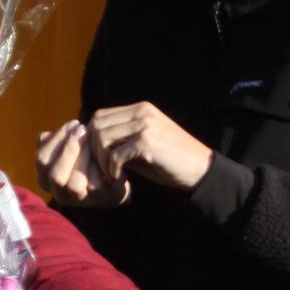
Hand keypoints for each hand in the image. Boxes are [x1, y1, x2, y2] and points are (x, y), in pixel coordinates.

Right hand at [36, 120, 128, 209]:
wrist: (114, 174)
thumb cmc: (86, 158)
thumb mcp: (67, 148)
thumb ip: (53, 143)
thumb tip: (43, 136)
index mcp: (46, 180)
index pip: (42, 161)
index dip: (56, 140)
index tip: (72, 123)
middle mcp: (59, 194)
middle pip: (55, 176)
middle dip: (69, 149)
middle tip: (83, 129)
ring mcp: (79, 199)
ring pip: (74, 183)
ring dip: (83, 157)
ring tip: (93, 137)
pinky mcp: (99, 198)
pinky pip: (95, 184)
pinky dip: (98, 165)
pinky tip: (104, 149)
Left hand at [84, 103, 212, 193]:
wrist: (199, 169)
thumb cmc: (168, 161)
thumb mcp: (141, 145)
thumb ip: (119, 140)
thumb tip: (91, 145)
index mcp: (140, 109)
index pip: (100, 116)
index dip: (92, 139)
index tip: (98, 160)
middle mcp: (141, 112)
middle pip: (97, 125)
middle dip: (93, 151)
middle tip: (101, 170)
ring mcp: (144, 125)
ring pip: (103, 138)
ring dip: (102, 161)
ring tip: (110, 175)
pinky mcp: (147, 142)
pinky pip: (116, 155)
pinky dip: (113, 170)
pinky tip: (119, 179)